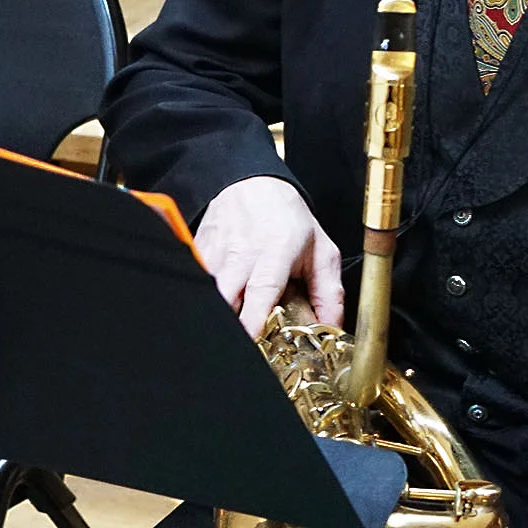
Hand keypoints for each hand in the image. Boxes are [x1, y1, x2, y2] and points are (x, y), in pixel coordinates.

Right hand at [195, 175, 344, 337]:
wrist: (253, 184)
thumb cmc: (288, 218)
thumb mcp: (321, 251)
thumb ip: (329, 294)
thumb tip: (332, 329)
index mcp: (276, 251)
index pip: (262, 289)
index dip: (254, 320)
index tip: (253, 340)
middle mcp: (242, 253)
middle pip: (226, 298)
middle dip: (230, 324)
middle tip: (244, 343)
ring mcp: (215, 253)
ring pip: (207, 293)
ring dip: (218, 312)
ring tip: (235, 322)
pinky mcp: (196, 253)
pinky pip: (195, 284)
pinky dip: (205, 299)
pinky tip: (223, 303)